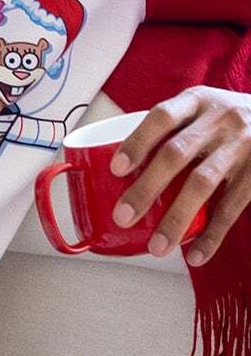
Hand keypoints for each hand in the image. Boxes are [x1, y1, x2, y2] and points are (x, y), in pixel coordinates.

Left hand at [110, 86, 250, 266]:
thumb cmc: (229, 117)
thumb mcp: (204, 107)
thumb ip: (175, 127)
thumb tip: (129, 166)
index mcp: (197, 101)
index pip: (161, 117)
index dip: (137, 142)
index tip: (116, 169)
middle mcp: (219, 121)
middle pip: (176, 154)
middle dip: (147, 188)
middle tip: (124, 216)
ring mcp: (240, 148)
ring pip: (202, 184)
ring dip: (177, 218)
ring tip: (158, 246)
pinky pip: (231, 208)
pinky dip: (212, 234)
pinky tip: (196, 254)